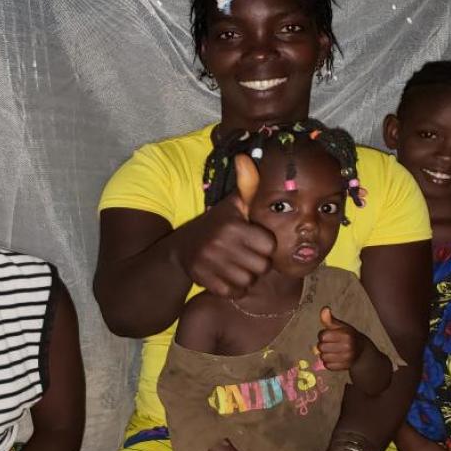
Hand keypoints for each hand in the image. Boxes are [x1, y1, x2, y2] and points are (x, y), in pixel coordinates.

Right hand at [179, 152, 275, 298]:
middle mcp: (221, 244)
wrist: (181, 249)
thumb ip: (246, 185)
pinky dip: (234, 289)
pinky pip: (235, 292)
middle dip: (257, 263)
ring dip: (246, 277)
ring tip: (236, 266)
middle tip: (245, 256)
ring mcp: (212, 264)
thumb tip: (246, 158)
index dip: (264, 245)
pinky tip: (227, 276)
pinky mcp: (206, 282)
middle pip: (262, 266)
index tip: (253, 241)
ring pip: (249, 281)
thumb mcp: (231, 205)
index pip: (269, 245)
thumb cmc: (215, 225)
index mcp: (233, 225)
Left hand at [316, 306, 366, 371]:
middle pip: (321, 347)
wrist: (362, 352)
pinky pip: (327, 366)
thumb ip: (330, 319)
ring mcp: (346, 358)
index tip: (330, 335)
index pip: (323, 336)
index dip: (323, 335)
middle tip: (331, 343)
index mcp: (346, 334)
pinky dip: (328, 362)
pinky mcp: (344, 367)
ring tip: (333, 351)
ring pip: (323, 357)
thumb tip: (324, 309)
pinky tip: (335, 358)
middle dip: (323, 344)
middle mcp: (348, 347)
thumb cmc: (349, 336)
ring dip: (325, 354)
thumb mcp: (341, 326)